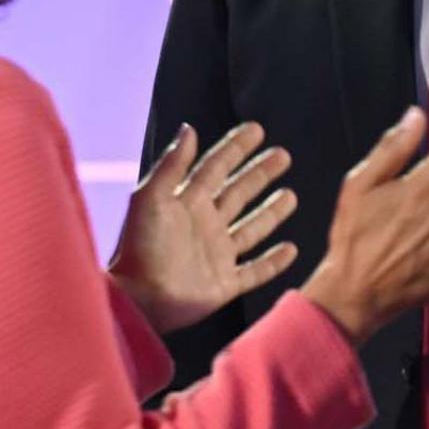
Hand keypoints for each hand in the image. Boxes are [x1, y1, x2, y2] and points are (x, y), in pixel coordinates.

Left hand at [108, 122, 298, 332]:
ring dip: (271, 213)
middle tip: (283, 155)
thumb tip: (189, 128)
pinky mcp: (224, 284)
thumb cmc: (139, 248)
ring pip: (251, 229)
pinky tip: (290, 250)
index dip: (235, 148)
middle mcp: (205, 225)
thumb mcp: (151, 199)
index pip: (216, 168)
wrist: (138, 299)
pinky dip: (274, 262)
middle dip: (260, 174)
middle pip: (238, 193)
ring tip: (290, 196)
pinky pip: (255, 271)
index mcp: (187, 203)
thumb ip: (172, 165)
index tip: (256, 129)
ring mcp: (216, 255)